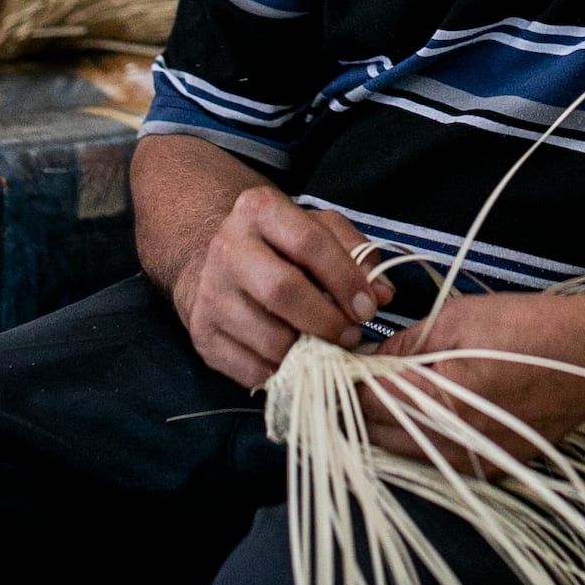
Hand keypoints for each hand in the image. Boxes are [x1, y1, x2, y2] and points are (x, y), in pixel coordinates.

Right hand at [171, 186, 394, 389]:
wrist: (213, 262)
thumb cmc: (280, 247)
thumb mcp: (320, 231)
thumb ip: (357, 255)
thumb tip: (382, 294)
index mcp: (259, 210)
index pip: (309, 243)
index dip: (346, 279)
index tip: (368, 307)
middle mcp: (227, 247)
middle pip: (282, 290)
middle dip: (327, 321)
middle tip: (351, 336)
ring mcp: (210, 293)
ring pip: (268, 338)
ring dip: (308, 354)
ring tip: (327, 351)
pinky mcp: (202, 333)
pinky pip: (251, 368)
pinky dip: (284, 374)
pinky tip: (298, 363)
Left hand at [361, 290, 584, 464]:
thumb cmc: (532, 329)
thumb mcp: (458, 320)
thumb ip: (402, 345)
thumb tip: (361, 358)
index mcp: (440, 409)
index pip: (364, 405)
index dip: (343, 380)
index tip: (333, 360)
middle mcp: (454, 450)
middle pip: (377, 436)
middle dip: (358, 405)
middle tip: (351, 372)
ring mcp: (474, 466)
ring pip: (404, 452)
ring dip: (385, 423)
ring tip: (382, 386)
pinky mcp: (492, 470)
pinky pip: (435, 459)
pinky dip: (417, 436)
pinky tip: (420, 405)